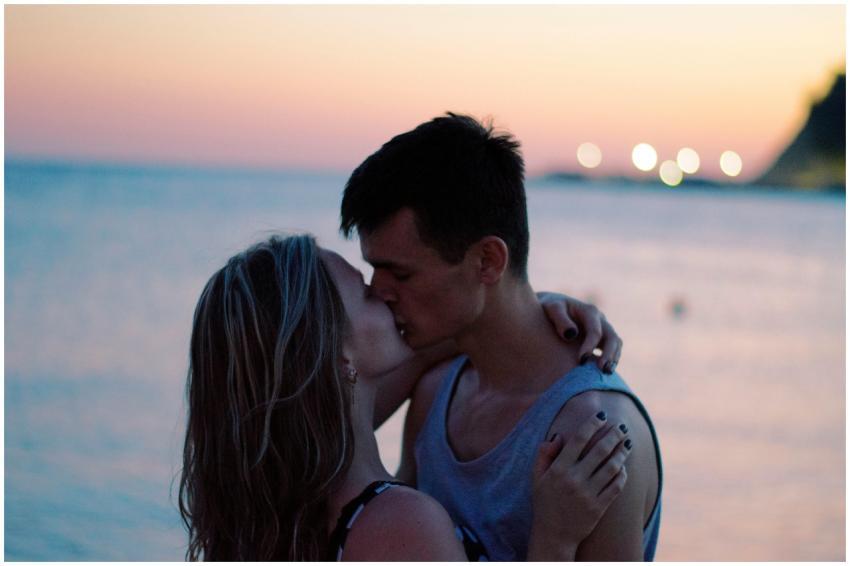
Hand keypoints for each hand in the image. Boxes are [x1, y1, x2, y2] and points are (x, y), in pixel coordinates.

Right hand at [527, 413, 630, 559]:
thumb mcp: (537, 477)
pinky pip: (616, 487)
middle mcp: (574, 479)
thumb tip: (558, 436)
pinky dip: (622, 475)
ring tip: (628, 443)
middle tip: (622, 426)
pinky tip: (624, 467)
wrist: (553, 535)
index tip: (602, 416)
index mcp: (559, 469)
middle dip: (613, 435)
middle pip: (600, 450)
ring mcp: (588, 494)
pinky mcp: (599, 507)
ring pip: (611, 467)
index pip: (579, 439)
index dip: (592, 424)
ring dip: (622, 453)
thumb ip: (544, 454)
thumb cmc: (544, 503)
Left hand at [537, 291, 622, 373]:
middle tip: (602, 370)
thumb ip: (560, 319)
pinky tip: (602, 373)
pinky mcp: (602, 339)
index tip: (581, 361)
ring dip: (613, 359)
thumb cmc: (549, 309)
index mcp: (589, 311)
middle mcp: (600, 319)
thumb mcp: (552, 309)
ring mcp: (603, 329)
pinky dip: (610, 360)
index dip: (590, 347)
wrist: (551, 309)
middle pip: (612, 337)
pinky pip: (612, 350)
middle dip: (609, 354)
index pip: (595, 331)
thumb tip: (571, 334)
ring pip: (616, 343)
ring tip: (605, 374)